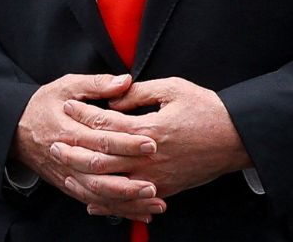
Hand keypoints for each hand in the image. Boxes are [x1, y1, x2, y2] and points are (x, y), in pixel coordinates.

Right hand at [13, 73, 164, 221]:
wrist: (14, 130)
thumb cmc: (43, 106)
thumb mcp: (65, 86)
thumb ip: (96, 84)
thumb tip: (125, 81)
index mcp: (68, 129)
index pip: (100, 139)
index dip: (126, 143)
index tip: (151, 143)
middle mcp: (68, 155)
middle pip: (100, 171)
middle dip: (130, 177)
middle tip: (155, 178)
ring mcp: (68, 174)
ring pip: (98, 192)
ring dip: (127, 200)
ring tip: (153, 201)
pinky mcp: (69, 186)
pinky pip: (94, 202)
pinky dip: (118, 210)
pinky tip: (140, 212)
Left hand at [62, 77, 250, 198]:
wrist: (237, 139)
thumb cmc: (206, 109)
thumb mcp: (173, 89)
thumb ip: (138, 93)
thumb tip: (112, 100)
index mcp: (150, 129)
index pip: (106, 123)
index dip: (83, 114)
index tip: (66, 105)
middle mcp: (150, 157)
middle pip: (102, 158)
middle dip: (75, 151)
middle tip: (54, 144)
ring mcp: (157, 177)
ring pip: (113, 185)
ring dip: (86, 180)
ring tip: (66, 172)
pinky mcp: (165, 190)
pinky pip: (131, 201)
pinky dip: (109, 204)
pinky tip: (92, 202)